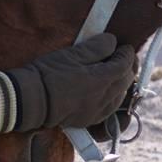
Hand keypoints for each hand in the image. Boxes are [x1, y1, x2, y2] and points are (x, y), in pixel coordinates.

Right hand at [4, 34, 137, 132]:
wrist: (31, 101)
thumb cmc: (49, 74)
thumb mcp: (72, 54)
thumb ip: (96, 47)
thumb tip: (112, 41)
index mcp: (101, 79)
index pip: (125, 65)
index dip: (127, 54)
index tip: (125, 47)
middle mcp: (104, 98)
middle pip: (126, 82)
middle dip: (129, 68)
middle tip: (126, 58)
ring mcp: (97, 111)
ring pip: (120, 97)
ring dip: (123, 84)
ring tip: (119, 75)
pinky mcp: (88, 120)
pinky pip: (110, 110)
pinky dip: (114, 99)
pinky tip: (109, 94)